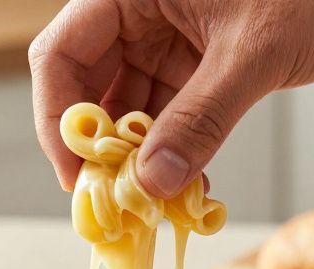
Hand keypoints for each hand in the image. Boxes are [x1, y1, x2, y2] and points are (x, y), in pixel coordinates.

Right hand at [29, 0, 313, 197]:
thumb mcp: (254, 55)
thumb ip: (201, 118)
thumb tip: (154, 184)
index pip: (62, 54)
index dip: (59, 119)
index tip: (78, 177)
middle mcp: (140, 12)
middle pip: (87, 86)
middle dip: (99, 148)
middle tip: (114, 203)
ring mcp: (166, 39)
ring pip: (126, 108)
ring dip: (137, 159)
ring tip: (153, 205)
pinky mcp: (196, 63)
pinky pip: (166, 116)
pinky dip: (172, 153)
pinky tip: (185, 188)